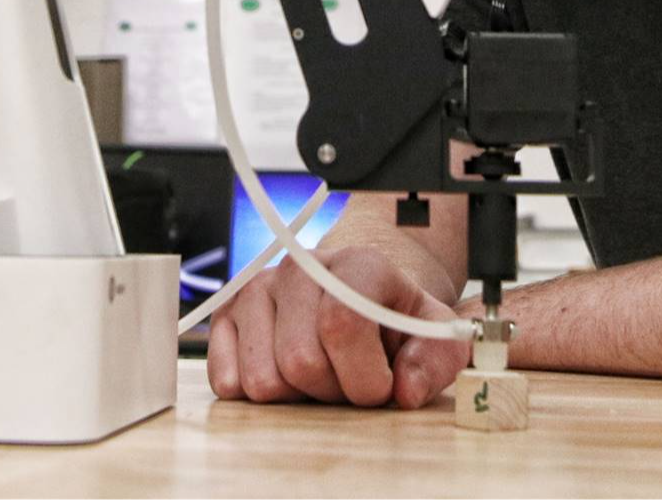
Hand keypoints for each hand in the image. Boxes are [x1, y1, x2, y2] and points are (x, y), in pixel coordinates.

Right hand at [206, 245, 469, 407]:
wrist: (357, 298)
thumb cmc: (393, 320)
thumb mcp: (433, 336)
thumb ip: (436, 361)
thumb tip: (405, 391)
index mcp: (357, 263)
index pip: (342, 323)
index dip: (364, 376)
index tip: (382, 386)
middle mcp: (300, 267)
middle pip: (300, 362)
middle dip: (333, 391)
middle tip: (349, 379)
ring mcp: (257, 288)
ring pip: (263, 380)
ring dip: (297, 397)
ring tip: (320, 373)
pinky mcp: (225, 315)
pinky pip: (227, 381)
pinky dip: (260, 395)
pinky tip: (286, 373)